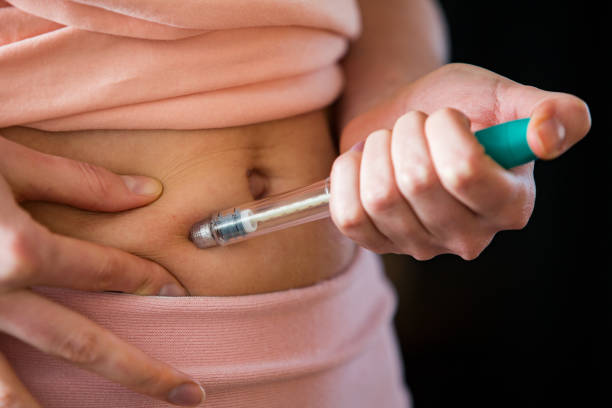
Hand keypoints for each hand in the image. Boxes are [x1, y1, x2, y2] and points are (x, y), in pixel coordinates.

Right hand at [0, 136, 203, 405]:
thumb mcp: (5, 158)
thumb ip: (79, 182)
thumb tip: (145, 193)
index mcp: (18, 250)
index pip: (105, 273)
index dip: (146, 279)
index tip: (175, 292)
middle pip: (82, 344)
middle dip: (139, 372)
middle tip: (188, 396)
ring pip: (12, 391)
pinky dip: (0, 398)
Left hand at [329, 63, 590, 258]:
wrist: (406, 121)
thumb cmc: (457, 108)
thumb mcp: (505, 98)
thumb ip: (552, 111)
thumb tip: (546, 137)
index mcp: (510, 204)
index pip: (464, 171)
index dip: (442, 130)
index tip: (443, 115)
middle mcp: (469, 236)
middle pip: (417, 182)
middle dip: (406, 133)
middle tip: (413, 125)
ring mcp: (420, 245)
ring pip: (379, 198)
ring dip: (377, 150)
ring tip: (391, 142)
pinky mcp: (379, 245)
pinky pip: (348, 216)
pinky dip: (347, 175)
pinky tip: (363, 163)